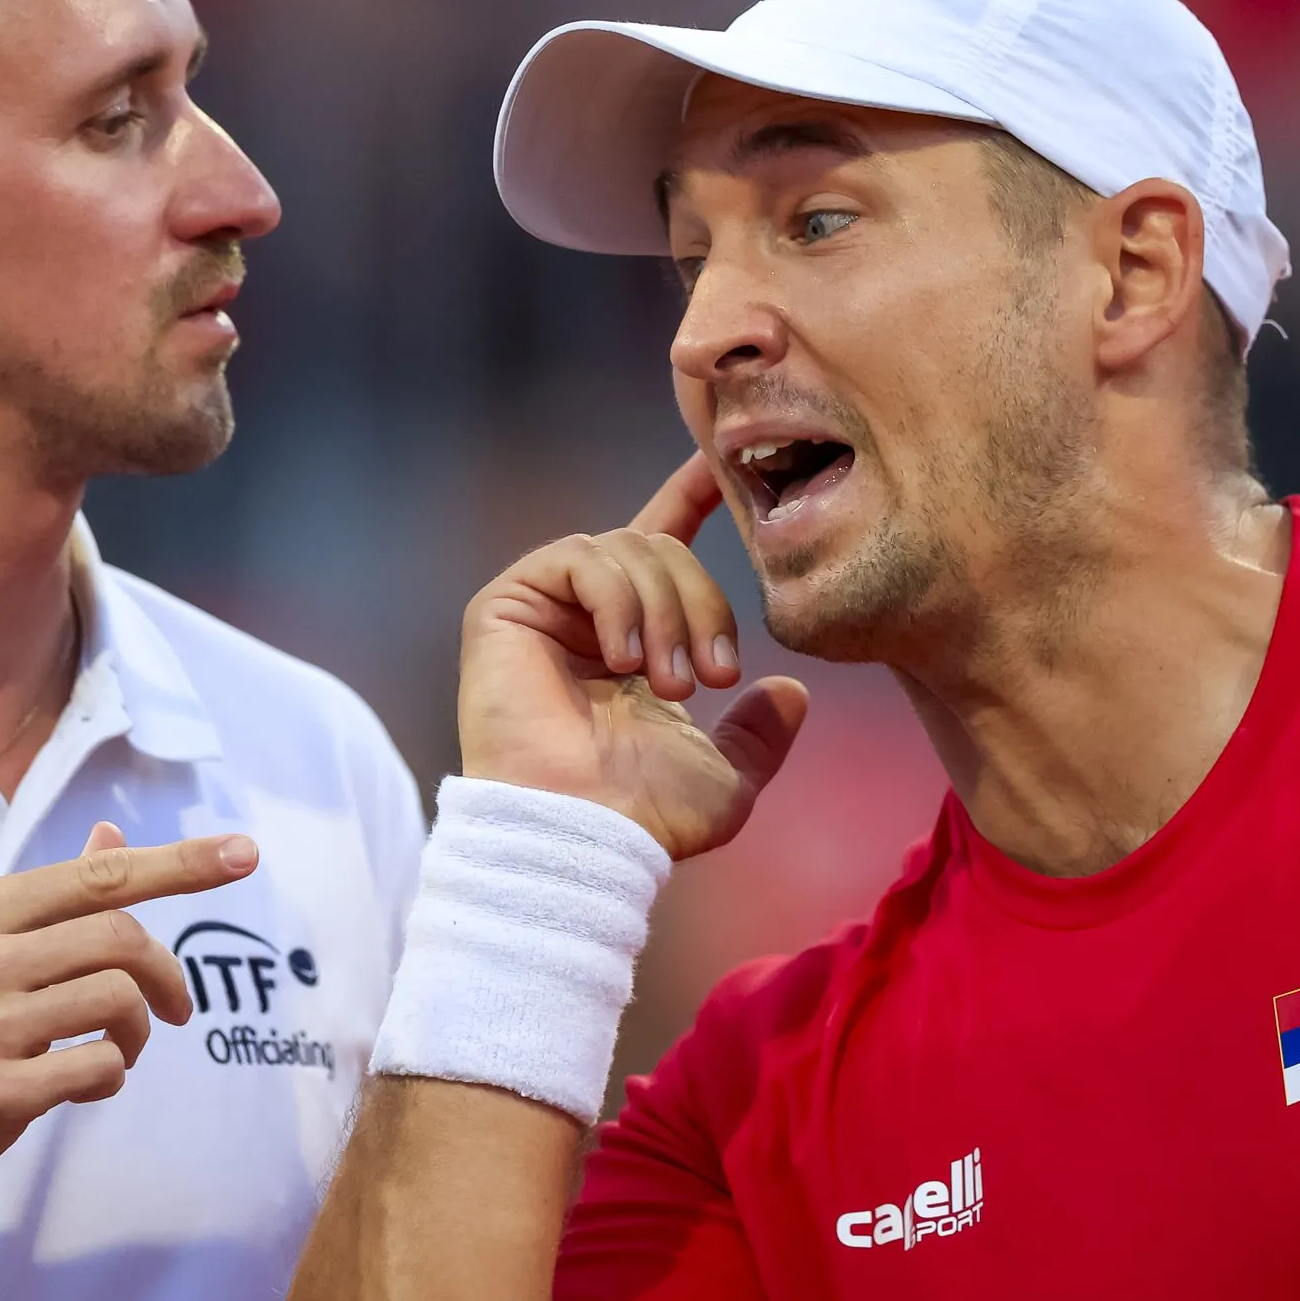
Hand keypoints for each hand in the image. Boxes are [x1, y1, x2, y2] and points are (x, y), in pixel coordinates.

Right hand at [0, 823, 256, 1247]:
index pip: (96, 876)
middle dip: (165, 972)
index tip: (243, 854)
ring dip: (139, 1031)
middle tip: (174, 1009)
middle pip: (120, 935)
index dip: (179, 864)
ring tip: (118, 1053)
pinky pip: (98, 1066)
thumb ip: (45, 905)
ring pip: (117, 998)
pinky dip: (110, 1075)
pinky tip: (85, 1083)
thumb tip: (114, 837)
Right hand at [459, 454, 810, 859]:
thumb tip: (793, 693)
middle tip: (714, 675)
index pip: (662, 548)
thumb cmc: (647, 819)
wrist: (585, 835)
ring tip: (668, 684)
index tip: (722, 465)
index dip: (690, 498)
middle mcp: (586, 617)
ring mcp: (544, 609)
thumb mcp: (728, 778)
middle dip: (704, 602)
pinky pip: (581, 557)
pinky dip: (618, 601)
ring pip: (629, 547)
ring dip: (667, 612)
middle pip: (661, 546)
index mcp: (633, 642)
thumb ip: (759, 733)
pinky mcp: (506, 606)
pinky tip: (621, 660)